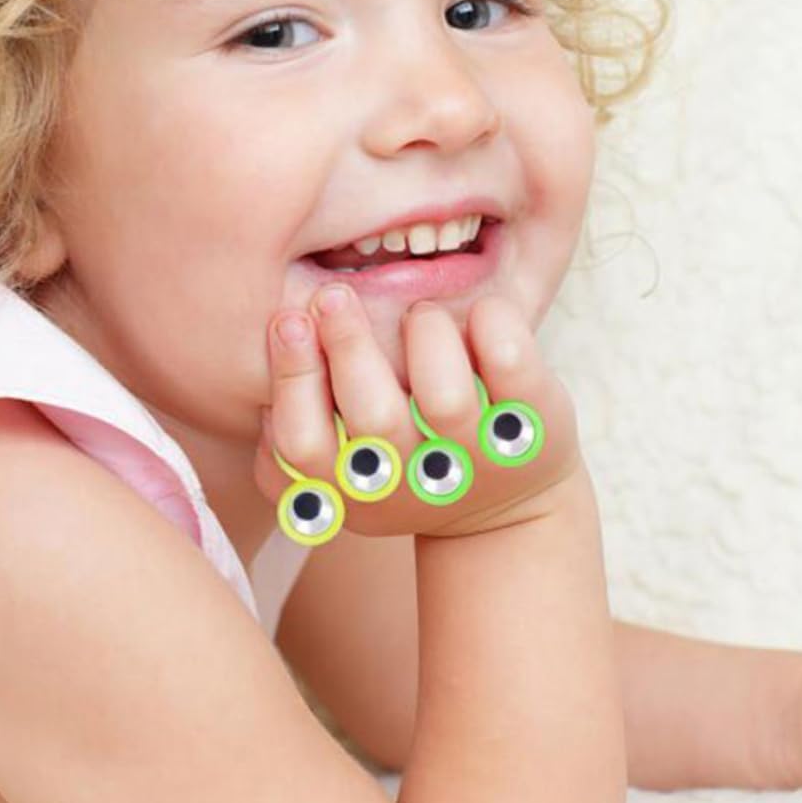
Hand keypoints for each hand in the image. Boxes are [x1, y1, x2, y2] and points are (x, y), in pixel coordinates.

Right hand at [253, 284, 582, 540]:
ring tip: (417, 315)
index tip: (290, 319)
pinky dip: (494, 324)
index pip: (304, 446)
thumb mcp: (342, 460)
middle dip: (349, 345)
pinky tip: (478, 314)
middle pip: (374, 419)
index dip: (293, 379)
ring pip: (446, 397)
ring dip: (424, 334)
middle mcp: (411, 482)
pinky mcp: (529, 427)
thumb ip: (298, 416)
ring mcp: (474, 458)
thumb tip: (272, 337)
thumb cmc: (401, 458)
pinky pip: (512, 366)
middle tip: (335, 296)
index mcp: (352, 491)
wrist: (501, 506)